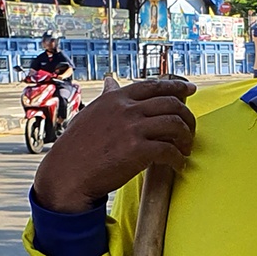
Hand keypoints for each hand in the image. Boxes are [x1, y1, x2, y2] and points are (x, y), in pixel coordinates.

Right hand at [33, 78, 194, 212]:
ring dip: (186, 137)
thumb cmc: (76, 148)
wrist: (67, 174)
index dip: (176, 86)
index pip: (154, 85)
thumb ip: (107, 99)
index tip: (190, 90)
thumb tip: (113, 81)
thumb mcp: (90, 114)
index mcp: (116, 98)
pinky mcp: (138, 151)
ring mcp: (132, 129)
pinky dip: (179, 159)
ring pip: (175, 124)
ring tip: (185, 149)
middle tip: (190, 130)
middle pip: (171, 103)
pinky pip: (170, 150)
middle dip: (187, 116)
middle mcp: (126, 109)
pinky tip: (178, 165)